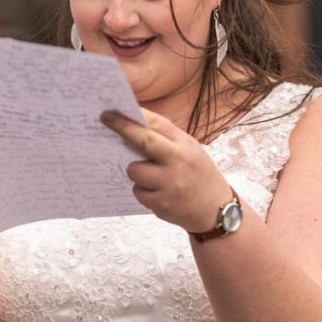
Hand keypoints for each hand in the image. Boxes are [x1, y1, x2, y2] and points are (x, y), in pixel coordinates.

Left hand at [100, 107, 232, 232]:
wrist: (215, 209)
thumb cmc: (197, 172)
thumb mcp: (189, 148)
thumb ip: (165, 137)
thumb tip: (133, 121)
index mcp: (184, 146)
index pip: (156, 125)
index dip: (132, 117)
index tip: (111, 112)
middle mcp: (177, 163)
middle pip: (144, 142)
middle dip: (123, 129)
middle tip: (106, 121)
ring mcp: (169, 185)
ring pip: (134, 171)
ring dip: (135, 170)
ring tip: (149, 174)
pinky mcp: (161, 205)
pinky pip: (137, 192)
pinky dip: (142, 190)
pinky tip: (156, 191)